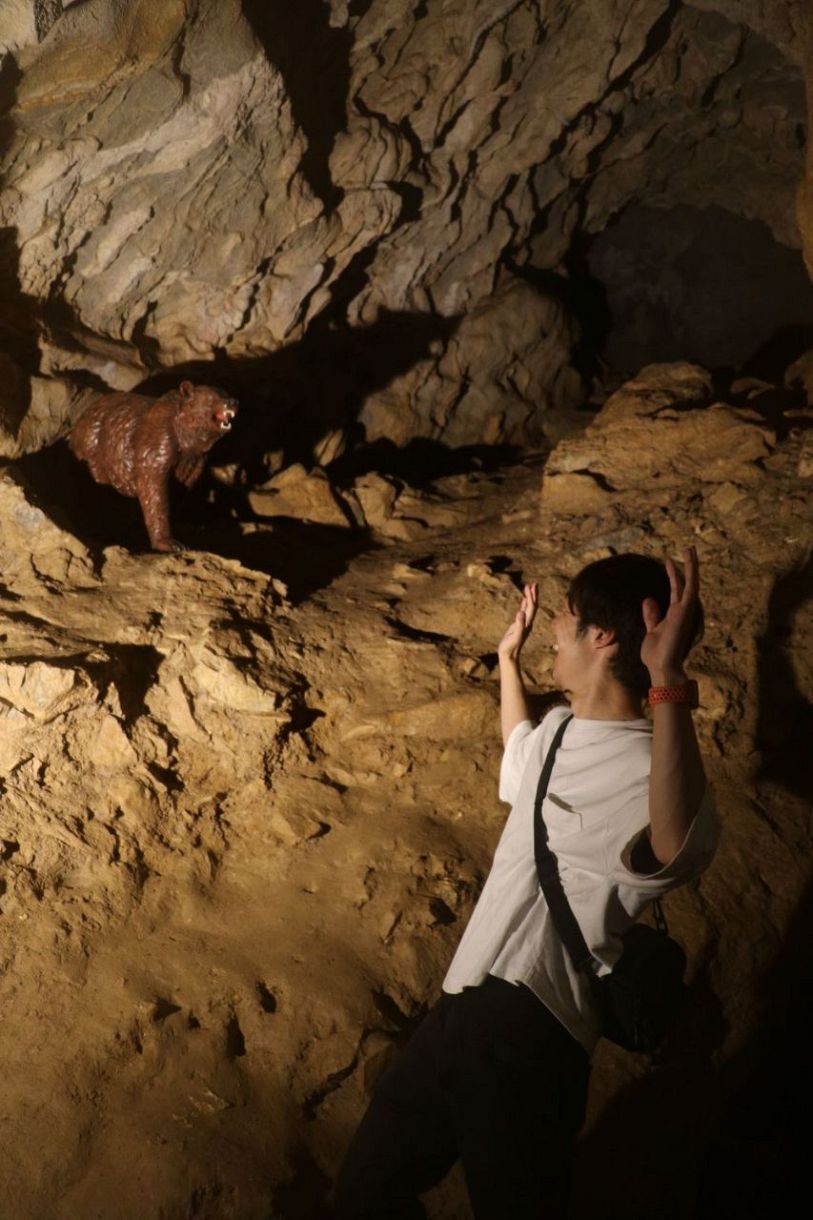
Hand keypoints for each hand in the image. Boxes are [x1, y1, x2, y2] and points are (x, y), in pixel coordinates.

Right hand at [498, 583, 537, 662]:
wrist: (509, 656)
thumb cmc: (510, 647)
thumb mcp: (515, 636)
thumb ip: (519, 625)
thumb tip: (521, 613)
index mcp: (527, 623)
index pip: (531, 607)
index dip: (531, 597)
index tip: (530, 586)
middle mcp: (527, 622)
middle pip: (533, 606)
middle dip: (533, 595)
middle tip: (534, 584)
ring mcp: (524, 623)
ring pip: (529, 608)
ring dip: (530, 598)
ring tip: (529, 588)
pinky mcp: (519, 625)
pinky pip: (523, 612)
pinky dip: (524, 604)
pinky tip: (524, 600)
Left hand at [640, 547, 700, 683]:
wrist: (661, 666)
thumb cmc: (656, 654)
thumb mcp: (651, 631)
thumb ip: (651, 615)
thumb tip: (649, 599)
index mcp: (674, 616)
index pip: (676, 592)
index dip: (673, 576)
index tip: (668, 562)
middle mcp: (683, 612)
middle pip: (686, 584)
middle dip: (686, 567)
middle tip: (687, 550)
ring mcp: (686, 610)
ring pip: (691, 583)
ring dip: (692, 565)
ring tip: (690, 548)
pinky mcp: (686, 609)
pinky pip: (691, 587)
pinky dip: (691, 572)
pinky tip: (690, 558)